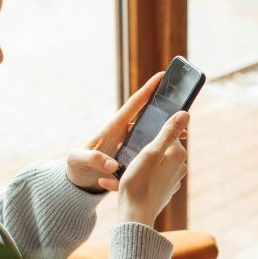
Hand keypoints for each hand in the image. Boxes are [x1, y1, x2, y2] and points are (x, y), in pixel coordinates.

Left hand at [66, 72, 186, 192]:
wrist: (76, 181)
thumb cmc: (74, 167)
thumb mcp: (78, 160)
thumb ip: (93, 159)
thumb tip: (111, 164)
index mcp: (113, 127)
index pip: (133, 104)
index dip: (147, 90)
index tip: (161, 76)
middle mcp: (123, 133)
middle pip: (147, 118)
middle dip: (165, 113)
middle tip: (183, 111)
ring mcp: (128, 144)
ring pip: (151, 135)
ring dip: (166, 133)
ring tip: (183, 135)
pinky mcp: (131, 156)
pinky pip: (148, 150)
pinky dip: (160, 150)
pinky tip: (171, 153)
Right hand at [110, 111, 189, 226]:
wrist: (135, 217)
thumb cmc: (140, 183)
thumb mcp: (151, 153)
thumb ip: (168, 133)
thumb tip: (185, 114)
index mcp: (178, 156)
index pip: (167, 135)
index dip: (150, 135)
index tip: (135, 140)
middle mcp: (178, 169)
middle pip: (158, 150)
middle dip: (139, 150)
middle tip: (123, 153)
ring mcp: (170, 182)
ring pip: (149, 166)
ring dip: (132, 165)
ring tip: (115, 170)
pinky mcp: (161, 192)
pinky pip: (145, 180)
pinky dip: (131, 179)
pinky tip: (111, 182)